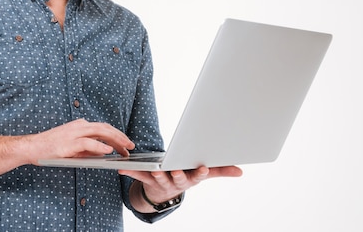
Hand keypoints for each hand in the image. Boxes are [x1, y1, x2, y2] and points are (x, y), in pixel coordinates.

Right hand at [30, 119, 134, 163]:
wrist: (32, 147)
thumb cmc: (50, 148)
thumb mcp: (73, 148)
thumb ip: (88, 149)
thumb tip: (104, 152)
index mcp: (80, 126)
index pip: (103, 128)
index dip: (117, 135)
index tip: (126, 144)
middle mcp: (79, 126)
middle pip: (105, 128)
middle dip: (120, 136)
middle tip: (131, 146)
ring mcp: (73, 133)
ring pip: (100, 132)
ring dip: (114, 140)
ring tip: (124, 148)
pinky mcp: (68, 143)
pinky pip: (87, 142)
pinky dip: (99, 145)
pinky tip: (108, 150)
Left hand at [119, 165, 241, 211]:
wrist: (164, 193)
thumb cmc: (185, 176)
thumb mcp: (202, 174)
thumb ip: (221, 171)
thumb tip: (240, 171)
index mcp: (190, 178)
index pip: (197, 176)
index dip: (200, 173)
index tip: (203, 168)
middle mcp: (176, 181)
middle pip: (178, 178)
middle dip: (178, 174)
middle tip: (176, 170)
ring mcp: (162, 181)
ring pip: (159, 178)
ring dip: (157, 174)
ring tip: (155, 170)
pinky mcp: (148, 179)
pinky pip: (139, 175)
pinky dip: (131, 172)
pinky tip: (122, 169)